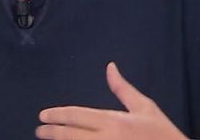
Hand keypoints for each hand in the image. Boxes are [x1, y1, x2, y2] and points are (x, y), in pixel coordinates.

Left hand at [36, 62, 187, 139]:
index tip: (43, 116)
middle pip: (70, 135)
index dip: (57, 115)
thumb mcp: (144, 107)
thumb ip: (123, 89)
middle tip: (39, 131)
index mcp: (113, 122)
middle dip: (51, 132)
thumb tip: (110, 67)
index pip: (77, 116)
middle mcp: (106, 139)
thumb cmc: (160, 132)